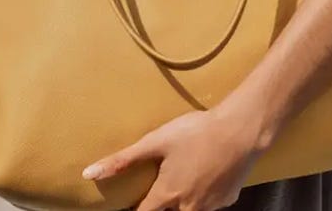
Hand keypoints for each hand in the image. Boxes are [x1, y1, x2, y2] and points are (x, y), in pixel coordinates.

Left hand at [81, 106, 263, 210]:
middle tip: (166, 181)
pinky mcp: (228, 200)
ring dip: (185, 198)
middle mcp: (187, 208)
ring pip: (191, 209)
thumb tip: (88, 174)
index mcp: (166, 195)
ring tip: (190, 173)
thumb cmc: (198, 132)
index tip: (135, 201)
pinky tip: (211, 172)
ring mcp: (210, 206)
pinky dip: (207, 193)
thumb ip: (123, 160)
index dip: (136, 208)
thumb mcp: (157, 141)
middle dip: (164, 201)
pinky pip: (211, 202)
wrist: (243, 129)